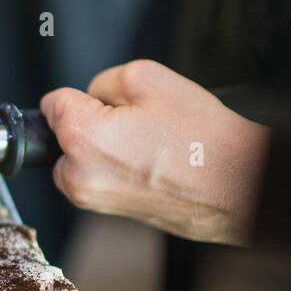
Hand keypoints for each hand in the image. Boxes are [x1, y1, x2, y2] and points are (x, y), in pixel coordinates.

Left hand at [40, 60, 271, 244]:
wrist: (239, 187)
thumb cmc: (201, 138)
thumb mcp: (148, 78)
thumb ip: (103, 81)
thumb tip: (89, 97)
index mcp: (80, 138)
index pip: (52, 103)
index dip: (83, 95)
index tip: (107, 102)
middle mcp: (77, 175)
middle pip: (63, 131)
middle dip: (92, 121)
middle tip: (137, 123)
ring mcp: (91, 199)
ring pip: (80, 154)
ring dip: (104, 144)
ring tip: (149, 144)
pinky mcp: (107, 212)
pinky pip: (98, 175)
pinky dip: (117, 165)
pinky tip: (151, 162)